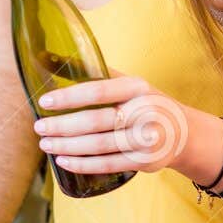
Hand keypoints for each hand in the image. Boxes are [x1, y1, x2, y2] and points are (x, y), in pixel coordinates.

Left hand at [34, 74, 196, 176]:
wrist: (184, 133)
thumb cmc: (145, 103)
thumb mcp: (128, 83)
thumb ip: (95, 72)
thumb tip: (48, 58)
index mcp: (138, 88)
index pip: (98, 91)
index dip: (69, 97)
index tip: (44, 101)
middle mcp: (145, 112)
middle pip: (95, 121)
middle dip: (62, 126)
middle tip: (39, 127)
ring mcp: (146, 139)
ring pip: (99, 145)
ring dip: (67, 146)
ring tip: (45, 143)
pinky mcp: (145, 162)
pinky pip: (107, 164)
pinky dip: (82, 164)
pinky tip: (63, 160)